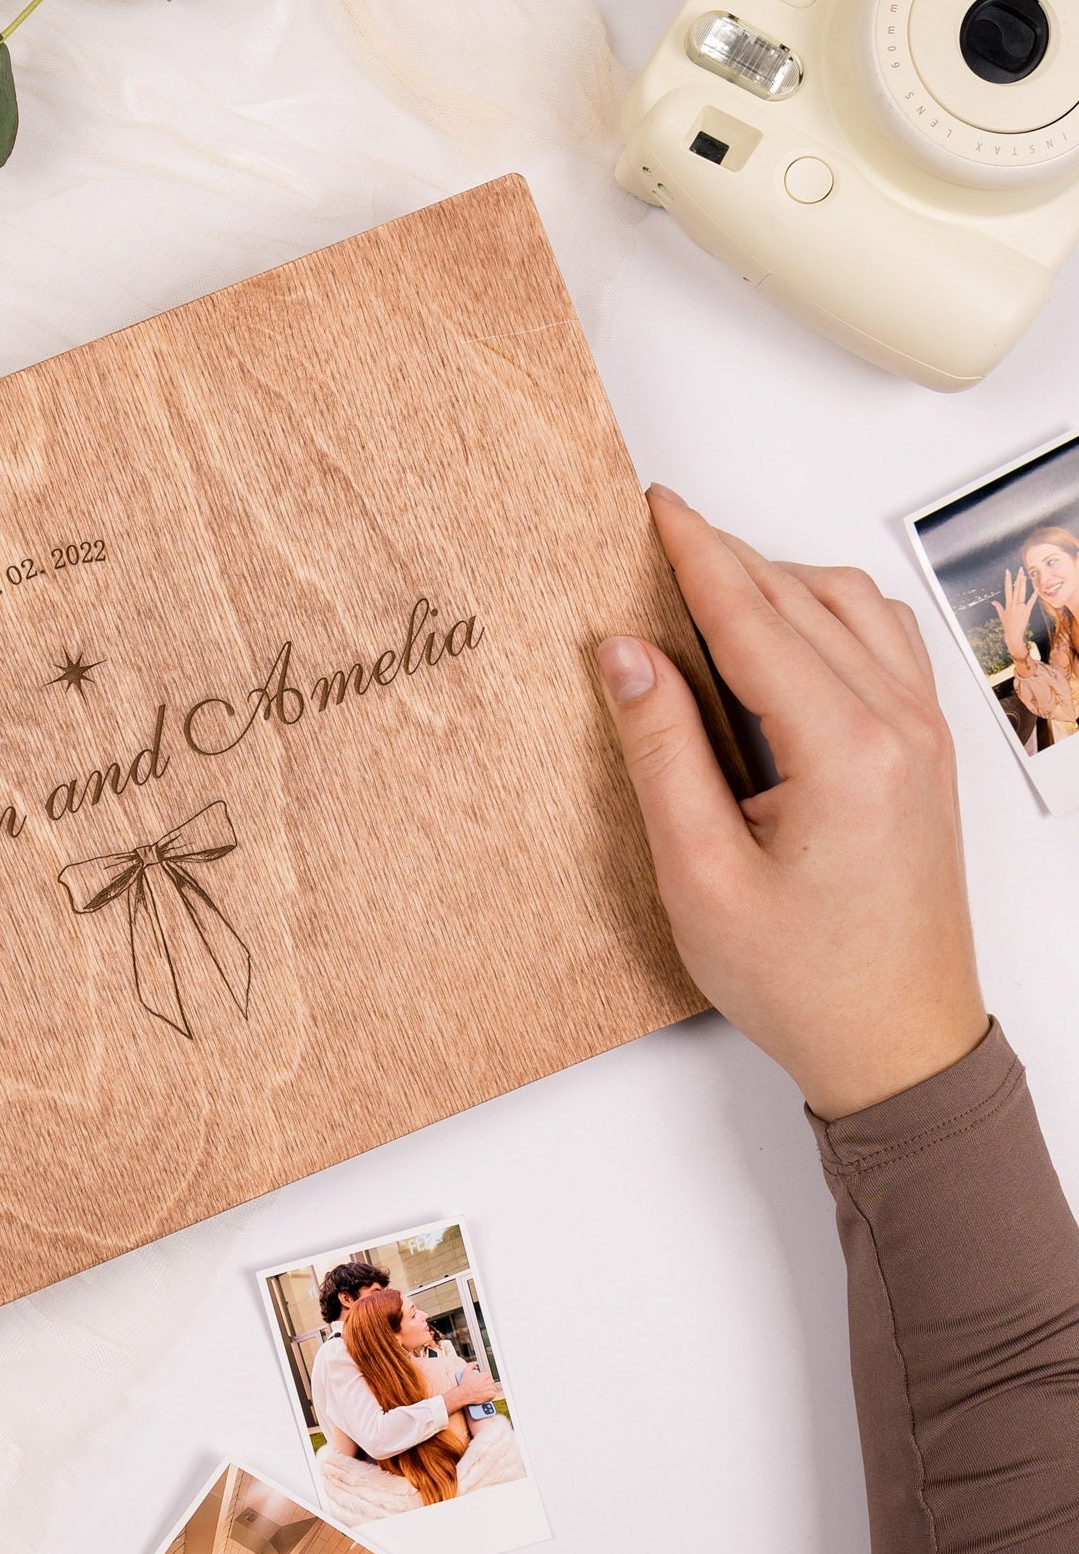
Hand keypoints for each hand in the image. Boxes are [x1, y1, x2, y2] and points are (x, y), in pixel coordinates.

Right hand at [441, 1367, 496, 1412]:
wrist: (465, 1394)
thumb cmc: (466, 1384)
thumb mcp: (466, 1371)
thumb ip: (471, 1365)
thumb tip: (476, 1366)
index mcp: (485, 1375)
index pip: (488, 1376)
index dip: (484, 1379)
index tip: (480, 1381)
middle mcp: (489, 1381)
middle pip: (491, 1382)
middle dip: (487, 1384)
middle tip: (481, 1387)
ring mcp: (491, 1388)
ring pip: (492, 1388)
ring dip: (489, 1389)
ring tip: (483, 1391)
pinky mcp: (491, 1395)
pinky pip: (493, 1394)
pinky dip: (490, 1395)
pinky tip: (485, 1395)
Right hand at [598, 488, 985, 1121]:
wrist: (896, 1045)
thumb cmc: (806, 980)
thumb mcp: (699, 875)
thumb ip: (661, 753)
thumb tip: (626, 655)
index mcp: (844, 750)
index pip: (754, 616)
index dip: (694, 554)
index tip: (654, 508)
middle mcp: (900, 726)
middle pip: (804, 598)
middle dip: (727, 556)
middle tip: (659, 533)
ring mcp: (925, 736)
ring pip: (851, 609)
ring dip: (779, 581)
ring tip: (706, 581)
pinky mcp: (926, 753)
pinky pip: (881, 644)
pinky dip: (824, 615)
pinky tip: (780, 633)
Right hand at [1000, 567, 1038, 663]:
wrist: (1013, 634)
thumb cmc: (1007, 626)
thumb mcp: (1002, 615)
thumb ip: (998, 607)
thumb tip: (993, 601)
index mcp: (1007, 604)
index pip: (1007, 588)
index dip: (1007, 579)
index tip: (1008, 572)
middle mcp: (1013, 604)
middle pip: (1016, 588)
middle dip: (1017, 578)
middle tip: (1019, 569)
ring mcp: (1020, 607)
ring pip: (1022, 592)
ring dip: (1023, 583)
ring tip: (1025, 575)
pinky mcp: (1027, 611)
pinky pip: (1031, 601)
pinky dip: (1034, 595)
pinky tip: (1036, 588)